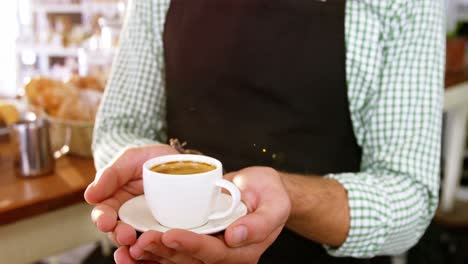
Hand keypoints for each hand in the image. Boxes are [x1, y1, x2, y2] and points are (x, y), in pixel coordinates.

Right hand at [84, 144, 178, 259]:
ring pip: (137, 242)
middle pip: (118, 232)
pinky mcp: (165, 229)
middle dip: (120, 235)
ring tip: (140, 246)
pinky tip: (158, 250)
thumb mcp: (129, 159)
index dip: (102, 219)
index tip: (106, 221)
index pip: (103, 214)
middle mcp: (129, 217)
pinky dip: (156, 250)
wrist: (176, 161)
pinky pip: (159, 243)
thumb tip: (89, 196)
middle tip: (126, 235)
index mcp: (115, 201)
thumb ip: (110, 175)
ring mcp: (148, 224)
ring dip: (136, 246)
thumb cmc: (148, 159)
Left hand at [125, 166, 290, 263]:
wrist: (262, 192)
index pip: (214, 253)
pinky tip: (134, 247)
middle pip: (190, 260)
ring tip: (131, 244)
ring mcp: (209, 251)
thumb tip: (235, 237)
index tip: (170, 233)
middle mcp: (224, 256)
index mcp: (243, 252)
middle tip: (143, 239)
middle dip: (164, 251)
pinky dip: (154, 251)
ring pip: (177, 259)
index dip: (190, 245)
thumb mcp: (275, 204)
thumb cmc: (271, 196)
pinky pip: (174, 251)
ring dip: (154, 254)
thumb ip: (260, 223)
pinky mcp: (198, 242)